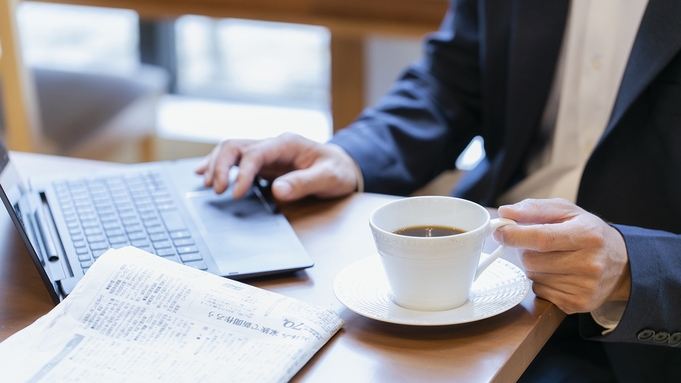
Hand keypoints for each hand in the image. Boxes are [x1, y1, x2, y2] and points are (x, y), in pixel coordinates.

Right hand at [195, 133, 357, 200]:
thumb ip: (304, 183)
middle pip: (236, 146)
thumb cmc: (338, 170)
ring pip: (232, 150)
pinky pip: (236, 159)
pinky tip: (204, 174)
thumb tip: (278, 190)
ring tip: (207, 184)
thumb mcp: (328, 178)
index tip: (236, 194)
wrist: (345, 166)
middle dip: (221, 165)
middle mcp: (273, 144)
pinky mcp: (263, 162)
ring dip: (216, 164)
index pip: (255, 154)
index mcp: (287, 143)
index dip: (242, 173)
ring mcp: (266, 152)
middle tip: (217, 190)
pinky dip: (219, 165)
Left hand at [493, 198, 630, 314]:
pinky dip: (541, 281)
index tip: (499, 231)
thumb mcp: (566, 211)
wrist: (621, 264)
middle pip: (531, 260)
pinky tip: (558, 273)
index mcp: (586, 235)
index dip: (514, 235)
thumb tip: (505, 212)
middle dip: (525, 250)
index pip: (541, 238)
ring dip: (534, 266)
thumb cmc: (588, 232)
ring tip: (553, 258)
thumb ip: (534, 208)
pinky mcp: (577, 304)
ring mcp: (584, 287)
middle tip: (537, 244)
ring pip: (533, 276)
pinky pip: (540, 291)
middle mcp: (589, 263)